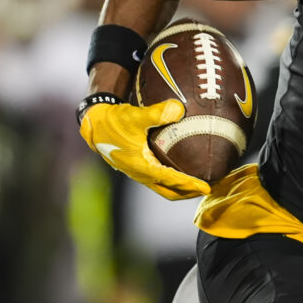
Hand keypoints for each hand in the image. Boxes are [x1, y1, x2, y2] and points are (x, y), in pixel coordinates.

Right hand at [78, 100, 210, 199]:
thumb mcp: (135, 116)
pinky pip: (158, 179)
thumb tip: (179, 109)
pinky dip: (172, 180)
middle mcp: (141, 174)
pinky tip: (181, 169)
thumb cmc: (113, 121)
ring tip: (198, 184)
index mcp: (142, 167)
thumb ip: (157, 113)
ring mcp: (138, 172)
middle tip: (207, 189)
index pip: (172, 181)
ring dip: (181, 188)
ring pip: (163, 187)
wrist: (94, 124)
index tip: (207, 187)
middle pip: (169, 192)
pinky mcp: (137, 166)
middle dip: (188, 193)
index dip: (190, 185)